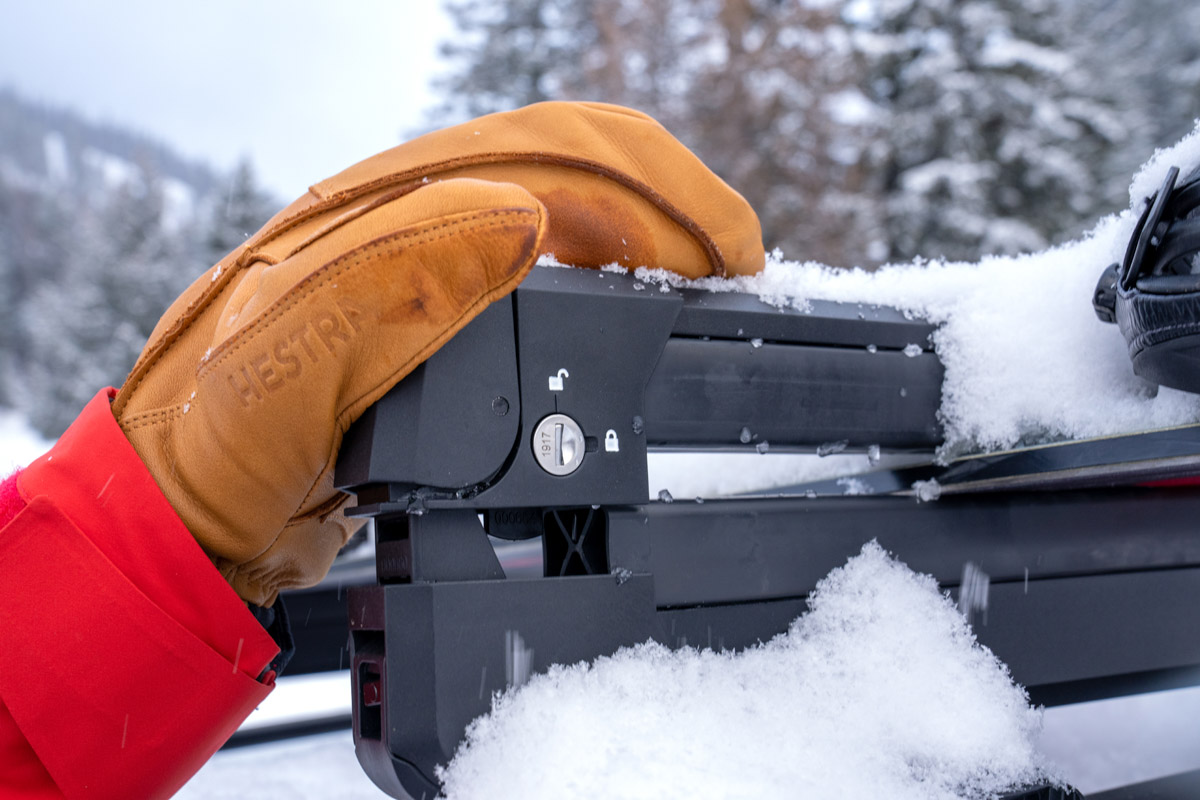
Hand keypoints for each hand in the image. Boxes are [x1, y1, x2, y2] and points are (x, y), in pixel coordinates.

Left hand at [112, 101, 763, 604]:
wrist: (199, 507)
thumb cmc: (221, 436)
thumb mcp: (293, 361)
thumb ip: (394, 284)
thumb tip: (523, 220)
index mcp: (388, 208)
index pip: (554, 158)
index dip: (657, 196)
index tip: (723, 260)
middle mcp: (419, 218)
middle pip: (577, 166)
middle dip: (676, 205)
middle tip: (739, 273)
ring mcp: (435, 264)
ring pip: (572, 211)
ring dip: (653, 232)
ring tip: (708, 286)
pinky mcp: (447, 318)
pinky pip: (549, 272)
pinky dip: (614, 281)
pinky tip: (638, 313)